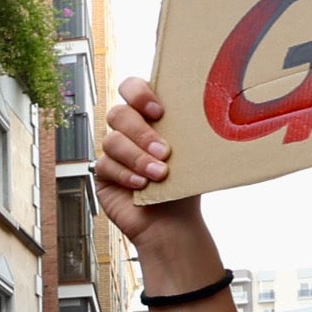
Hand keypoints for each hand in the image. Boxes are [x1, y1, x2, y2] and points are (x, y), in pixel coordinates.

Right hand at [98, 74, 225, 291]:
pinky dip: (126, 174)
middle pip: (118, 113)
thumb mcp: (191, 153)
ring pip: (111, 140)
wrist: (174, 223)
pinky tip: (142, 185)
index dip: (139, 93)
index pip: (131, 88)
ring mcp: (113, 151)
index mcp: (148, 116)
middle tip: (164, 151)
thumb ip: (187, 129)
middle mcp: (128, 130)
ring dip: (137, 157)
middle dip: (141, 132)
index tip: (159, 111)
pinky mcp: (103, 173)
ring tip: (159, 174)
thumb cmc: (184, 185)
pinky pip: (105, 165)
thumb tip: (208, 109)